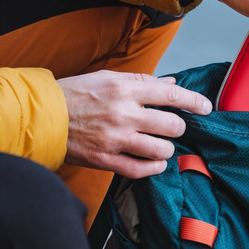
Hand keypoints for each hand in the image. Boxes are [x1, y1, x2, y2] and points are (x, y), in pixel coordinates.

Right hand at [57, 70, 211, 178]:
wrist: (43, 116)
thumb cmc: (76, 94)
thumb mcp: (108, 78)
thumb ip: (142, 81)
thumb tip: (170, 83)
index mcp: (125, 89)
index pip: (171, 95)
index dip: (194, 102)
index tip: (206, 107)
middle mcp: (123, 113)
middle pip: (172, 125)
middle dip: (178, 127)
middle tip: (172, 127)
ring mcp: (115, 139)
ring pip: (161, 149)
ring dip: (166, 148)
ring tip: (160, 145)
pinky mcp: (106, 160)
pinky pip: (141, 170)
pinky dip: (154, 168)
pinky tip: (155, 162)